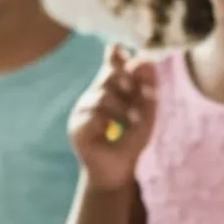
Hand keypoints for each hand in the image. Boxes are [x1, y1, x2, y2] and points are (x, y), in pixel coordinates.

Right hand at [71, 46, 154, 189]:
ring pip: (103, 96)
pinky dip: (107, 120)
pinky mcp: (77, 128)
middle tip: (140, 88)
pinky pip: (93, 115)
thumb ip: (147, 90)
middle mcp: (94, 97)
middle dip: (126, 79)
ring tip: (135, 122)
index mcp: (110, 91)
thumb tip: (146, 60)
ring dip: (122, 108)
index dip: (116, 58)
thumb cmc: (130, 144)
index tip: (118, 49)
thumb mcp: (145, 116)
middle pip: (108, 76)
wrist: (117, 174)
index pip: (112, 67)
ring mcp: (82, 111)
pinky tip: (113, 131)